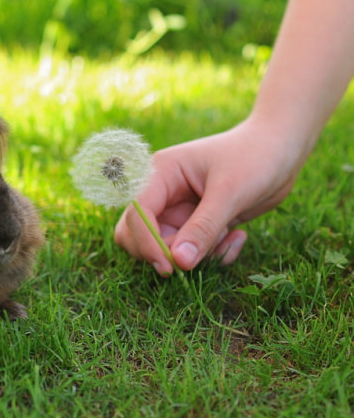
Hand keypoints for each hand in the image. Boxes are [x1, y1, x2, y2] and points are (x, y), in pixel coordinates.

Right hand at [114, 118, 304, 273]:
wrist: (281, 149)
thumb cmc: (255, 157)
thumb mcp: (230, 193)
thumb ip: (203, 228)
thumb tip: (179, 262)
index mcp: (160, 174)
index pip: (137, 214)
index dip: (147, 243)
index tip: (170, 267)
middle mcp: (162, 193)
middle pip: (136, 233)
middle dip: (163, 252)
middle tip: (195, 260)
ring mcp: (177, 209)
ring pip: (166, 247)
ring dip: (196, 255)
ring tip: (229, 240)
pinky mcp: (195, 223)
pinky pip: (190, 251)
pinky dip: (212, 254)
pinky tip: (237, 236)